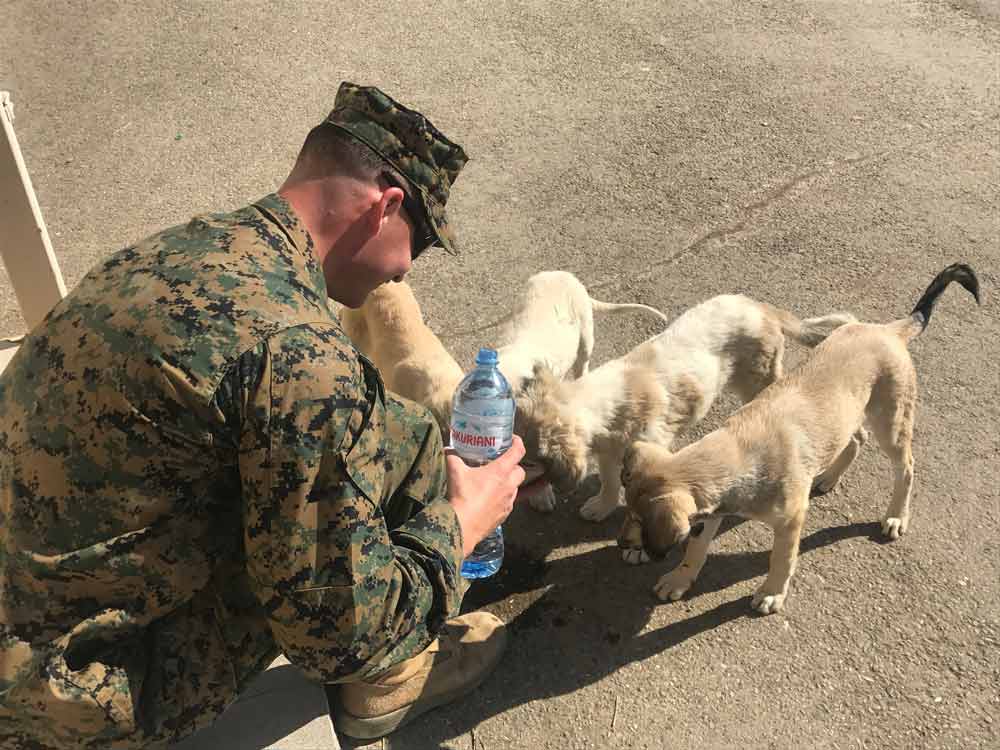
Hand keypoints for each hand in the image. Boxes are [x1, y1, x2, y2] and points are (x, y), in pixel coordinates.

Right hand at [446, 436, 526, 556]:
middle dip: (514, 466)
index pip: (518, 452)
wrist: (462, 526)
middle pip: (520, 471)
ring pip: (515, 488)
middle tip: (502, 463)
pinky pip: (508, 503)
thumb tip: (448, 449)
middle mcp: (508, 486)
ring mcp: (508, 502)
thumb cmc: (462, 496)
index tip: (512, 440)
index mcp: (500, 471)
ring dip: (509, 483)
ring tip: (495, 481)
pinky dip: (503, 498)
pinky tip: (491, 499)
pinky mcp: (504, 515)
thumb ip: (452, 457)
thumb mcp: (455, 472)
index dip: (517, 443)